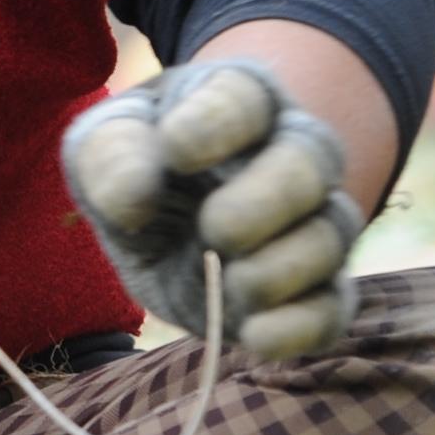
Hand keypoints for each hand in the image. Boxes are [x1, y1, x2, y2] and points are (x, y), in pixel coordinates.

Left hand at [60, 56, 362, 358]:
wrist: (159, 225)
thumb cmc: (136, 166)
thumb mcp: (101, 147)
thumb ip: (111, 155)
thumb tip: (135, 198)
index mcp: (239, 101)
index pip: (246, 97)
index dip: (218, 123)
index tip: (176, 150)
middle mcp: (292, 154)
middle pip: (312, 160)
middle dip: (270, 197)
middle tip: (216, 227)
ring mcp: (310, 222)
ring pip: (332, 233)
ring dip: (285, 266)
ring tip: (233, 285)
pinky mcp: (311, 290)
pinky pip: (332, 308)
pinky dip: (301, 327)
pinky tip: (255, 336)